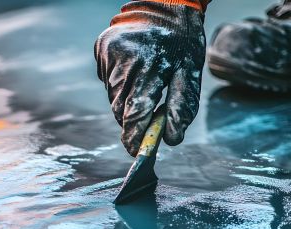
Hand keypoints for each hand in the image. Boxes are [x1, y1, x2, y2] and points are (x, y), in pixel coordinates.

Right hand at [95, 1, 205, 154]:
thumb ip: (181, 107)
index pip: (134, 113)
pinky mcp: (101, 49)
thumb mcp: (189, 72)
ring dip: (126, 100)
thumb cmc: (182, 41)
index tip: (137, 151)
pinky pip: (107, 80)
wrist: (166, 4)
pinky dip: (120, 84)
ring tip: (146, 84)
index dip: (135, 137)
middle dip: (133, 118)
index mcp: (146, 67)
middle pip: (120, 108)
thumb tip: (171, 139)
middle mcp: (122, 60)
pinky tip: (135, 69)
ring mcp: (107, 54)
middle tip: (151, 115)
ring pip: (113, 96)